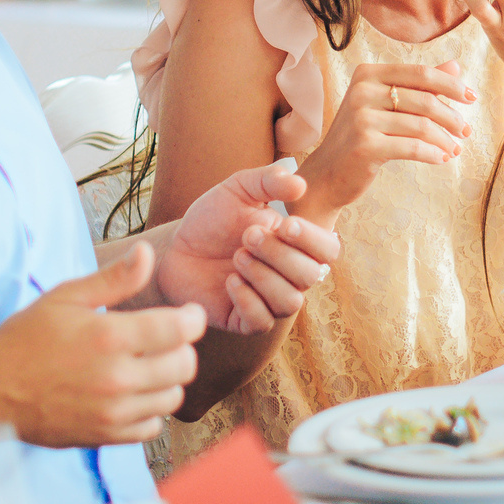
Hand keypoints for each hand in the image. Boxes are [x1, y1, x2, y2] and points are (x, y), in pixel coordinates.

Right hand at [0, 246, 206, 445]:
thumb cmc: (25, 339)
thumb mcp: (65, 297)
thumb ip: (113, 278)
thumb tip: (146, 253)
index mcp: (109, 337)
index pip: (180, 330)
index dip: (192, 318)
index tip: (187, 314)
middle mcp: (116, 378)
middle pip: (184, 365)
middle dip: (181, 348)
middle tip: (164, 340)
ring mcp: (112, 412)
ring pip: (172, 397)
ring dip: (167, 380)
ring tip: (147, 366)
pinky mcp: (105, 437)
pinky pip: (152, 426)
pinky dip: (149, 410)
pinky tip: (131, 394)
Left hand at [159, 158, 341, 332]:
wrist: (176, 248)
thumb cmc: (212, 218)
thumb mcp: (238, 189)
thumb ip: (269, 181)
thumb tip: (300, 185)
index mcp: (296, 244)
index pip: (328, 250)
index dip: (312, 240)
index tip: (285, 225)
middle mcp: (289, 276)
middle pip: (310, 275)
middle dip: (279, 254)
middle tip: (247, 236)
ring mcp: (269, 300)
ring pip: (290, 302)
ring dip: (264, 277)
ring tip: (238, 257)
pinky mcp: (244, 321)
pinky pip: (262, 322)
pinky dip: (247, 300)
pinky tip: (230, 281)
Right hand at [296, 60, 475, 218]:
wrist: (327, 174)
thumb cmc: (361, 137)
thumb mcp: (386, 105)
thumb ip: (419, 85)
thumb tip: (456, 67)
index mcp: (367, 74)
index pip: (421, 73)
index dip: (451, 85)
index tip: (472, 97)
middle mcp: (362, 91)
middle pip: (425, 98)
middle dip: (452, 116)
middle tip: (465, 131)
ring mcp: (361, 118)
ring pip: (422, 124)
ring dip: (445, 139)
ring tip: (454, 148)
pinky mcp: (365, 146)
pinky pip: (413, 147)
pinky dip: (433, 153)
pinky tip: (441, 159)